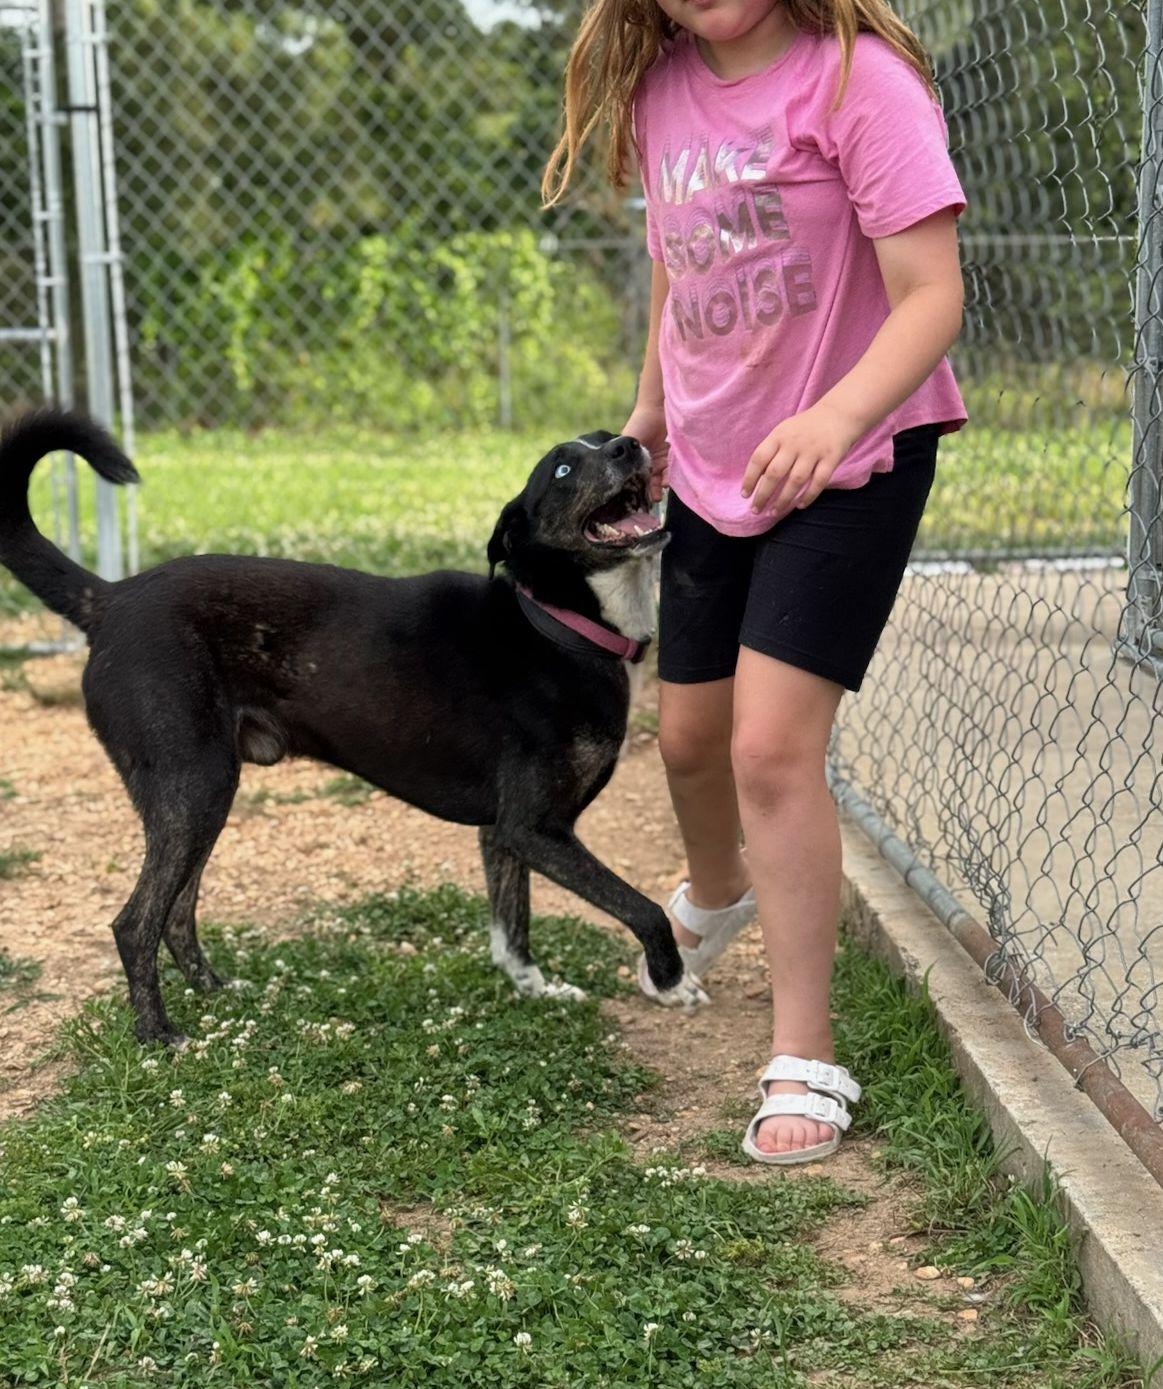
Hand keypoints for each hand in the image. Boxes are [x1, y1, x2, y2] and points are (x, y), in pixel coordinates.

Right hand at [622, 401, 668, 502]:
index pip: (634, 479)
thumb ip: (627, 456)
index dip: (635, 489)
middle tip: (651, 500)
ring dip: (660, 486)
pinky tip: (667, 481)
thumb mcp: (628, 441)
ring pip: (660, 478)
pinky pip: (671, 470)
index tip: (636, 499)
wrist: (657, 409)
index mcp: (633, 460)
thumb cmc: (639, 423)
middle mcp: (646, 463)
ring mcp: (659, 460)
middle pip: (648, 482)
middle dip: (649, 492)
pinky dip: (670, 477)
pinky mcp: (671, 456)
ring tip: (660, 490)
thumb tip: (622, 475)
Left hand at [741, 403, 862, 518]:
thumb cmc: (804, 428)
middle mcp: (794, 444)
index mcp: (779, 436)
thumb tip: (756, 478)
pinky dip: (809, 496)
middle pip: (774, 473)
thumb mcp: (783, 431)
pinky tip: (799, 506)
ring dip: (783, 500)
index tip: (745, 495)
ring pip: (796, 481)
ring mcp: (813, 451)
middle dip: (763, 495)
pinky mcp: (831, 458)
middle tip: (756, 510)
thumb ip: (770, 451)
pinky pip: (819, 482)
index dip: (749, 478)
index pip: (759, 459)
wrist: (838, 414)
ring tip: (774, 512)